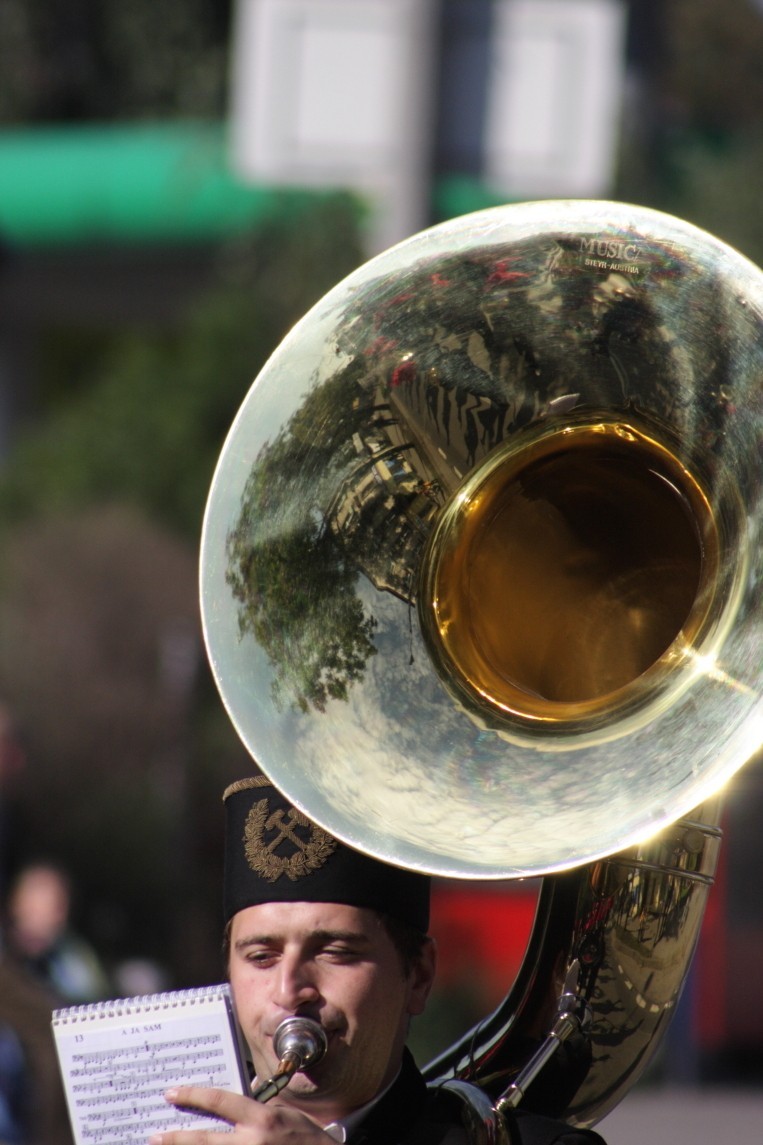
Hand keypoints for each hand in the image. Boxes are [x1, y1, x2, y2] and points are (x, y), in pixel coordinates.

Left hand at [148, 1086, 334, 1144]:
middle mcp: (252, 1142)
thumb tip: (233, 1103)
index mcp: (262, 1118)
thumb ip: (260, 1110)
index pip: (220, 1102)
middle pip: (204, 1140)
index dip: (193, 1096)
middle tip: (155, 1136)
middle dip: (176, 1138)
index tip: (173, 1093)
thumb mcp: (287, 1114)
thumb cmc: (309, 1139)